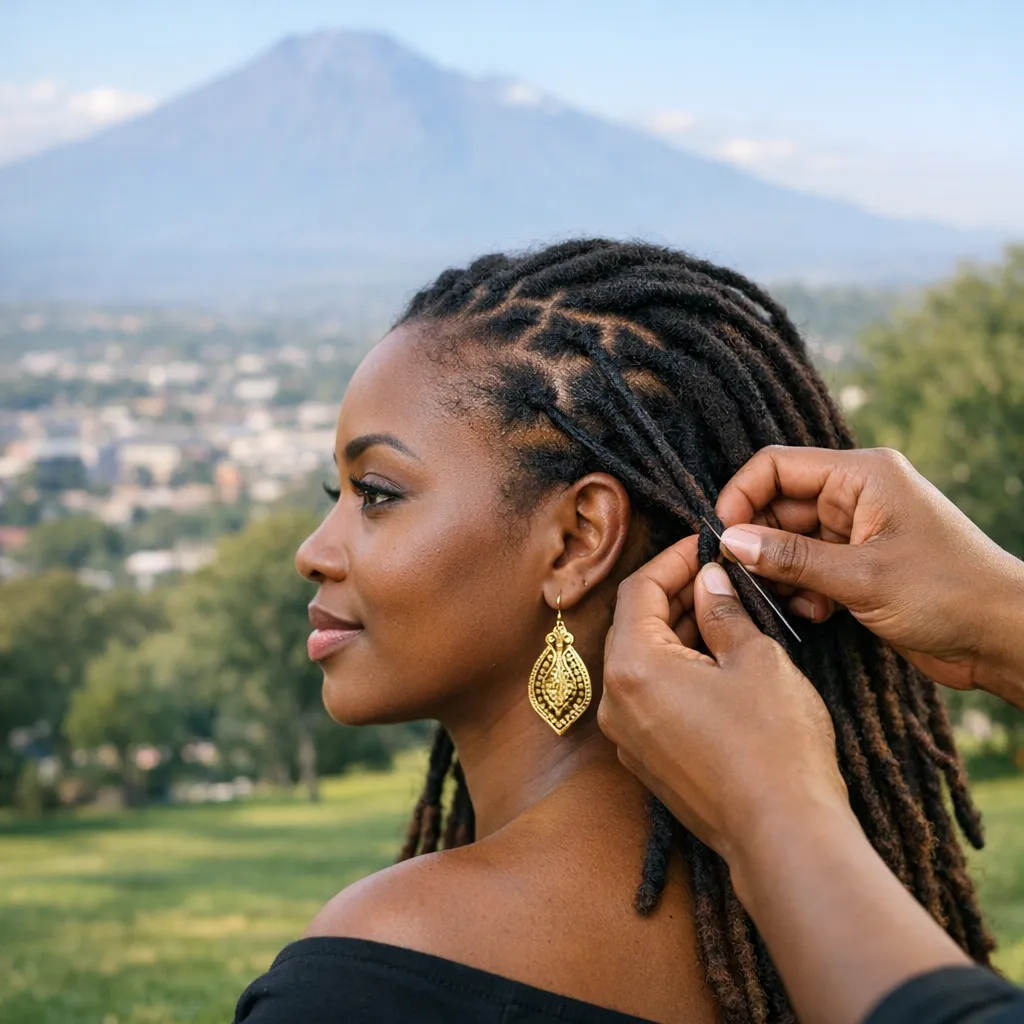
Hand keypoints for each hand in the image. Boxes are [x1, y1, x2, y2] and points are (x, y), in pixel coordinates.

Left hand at [598, 537, 846, 860]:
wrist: (784, 838)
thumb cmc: (774, 744)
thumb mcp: (756, 660)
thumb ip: (723, 611)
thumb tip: (709, 581)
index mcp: (632, 667)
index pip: (640, 590)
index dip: (674, 559)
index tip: (707, 544)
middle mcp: (615, 702)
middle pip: (637, 626)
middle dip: (678, 595)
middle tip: (723, 576)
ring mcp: (628, 737)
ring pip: (645, 664)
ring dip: (681, 633)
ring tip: (728, 613)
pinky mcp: (648, 763)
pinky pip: (653, 699)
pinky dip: (679, 672)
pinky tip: (719, 662)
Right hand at [715, 446, 1023, 702]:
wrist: (1004, 636)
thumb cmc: (948, 593)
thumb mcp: (862, 576)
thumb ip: (791, 558)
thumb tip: (730, 541)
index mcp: (861, 475)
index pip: (776, 466)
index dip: (741, 496)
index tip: (721, 538)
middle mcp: (856, 495)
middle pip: (779, 505)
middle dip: (757, 542)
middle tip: (743, 580)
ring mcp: (858, 530)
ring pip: (790, 540)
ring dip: (779, 572)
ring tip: (787, 602)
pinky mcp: (860, 564)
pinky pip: (810, 566)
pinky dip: (802, 588)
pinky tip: (815, 613)